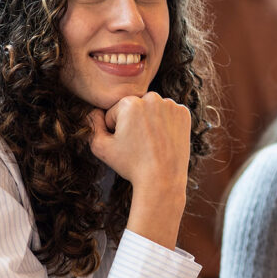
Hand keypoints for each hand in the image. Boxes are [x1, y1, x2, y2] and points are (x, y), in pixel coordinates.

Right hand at [87, 93, 191, 247]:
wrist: (163, 179)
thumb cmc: (131, 165)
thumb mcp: (101, 147)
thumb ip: (92, 125)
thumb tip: (94, 111)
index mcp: (130, 102)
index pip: (115, 112)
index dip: (116, 130)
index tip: (126, 144)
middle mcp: (152, 98)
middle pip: (134, 108)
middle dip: (133, 123)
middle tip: (139, 145)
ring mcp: (171, 105)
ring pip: (152, 110)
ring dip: (150, 122)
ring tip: (152, 143)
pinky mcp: (184, 113)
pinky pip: (168, 114)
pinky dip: (166, 124)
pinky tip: (164, 140)